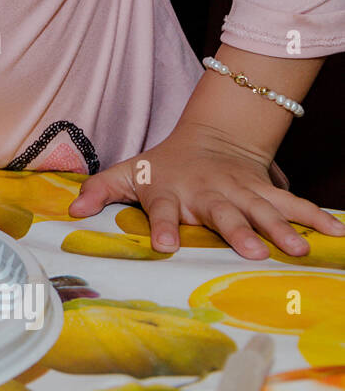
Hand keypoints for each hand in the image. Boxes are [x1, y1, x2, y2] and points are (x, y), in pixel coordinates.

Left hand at [68, 119, 344, 258]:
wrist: (209, 137)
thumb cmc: (162, 165)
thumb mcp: (126, 173)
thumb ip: (99, 190)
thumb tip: (71, 210)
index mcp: (171, 192)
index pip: (163, 211)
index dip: (163, 227)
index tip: (164, 244)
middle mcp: (209, 193)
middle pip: (223, 214)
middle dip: (238, 232)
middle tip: (253, 254)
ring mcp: (241, 191)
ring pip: (263, 209)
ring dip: (282, 228)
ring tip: (298, 249)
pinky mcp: (266, 190)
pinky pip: (293, 204)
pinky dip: (315, 217)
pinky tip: (335, 235)